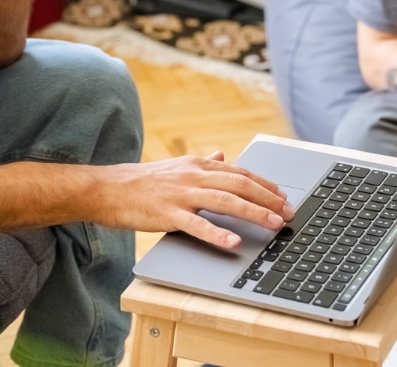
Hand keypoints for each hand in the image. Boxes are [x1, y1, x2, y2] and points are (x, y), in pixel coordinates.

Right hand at [97, 151, 294, 249]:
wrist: (107, 188)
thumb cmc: (142, 182)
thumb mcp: (177, 167)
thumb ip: (203, 162)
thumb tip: (224, 154)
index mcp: (197, 164)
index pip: (239, 172)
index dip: (264, 184)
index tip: (283, 195)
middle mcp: (193, 175)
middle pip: (239, 185)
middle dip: (268, 198)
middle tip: (288, 212)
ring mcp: (181, 194)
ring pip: (225, 201)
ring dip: (254, 212)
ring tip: (274, 224)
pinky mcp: (167, 214)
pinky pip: (197, 225)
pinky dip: (218, 234)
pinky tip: (234, 242)